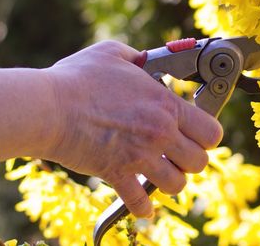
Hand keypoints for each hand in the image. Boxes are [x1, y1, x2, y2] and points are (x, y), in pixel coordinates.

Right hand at [40, 41, 222, 217]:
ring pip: (177, 185)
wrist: (48, 107)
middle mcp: (160, 132)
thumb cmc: (77, 78)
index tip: (195, 133)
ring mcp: (140, 156)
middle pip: (199, 162)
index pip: (211, 131)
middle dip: (191, 159)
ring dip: (170, 181)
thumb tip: (144, 59)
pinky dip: (143, 207)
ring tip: (160, 173)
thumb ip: (137, 57)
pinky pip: (140, 203)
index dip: (207, 134)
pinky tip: (143, 204)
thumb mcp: (112, 53)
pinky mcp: (117, 174)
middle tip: (177, 153)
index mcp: (165, 104)